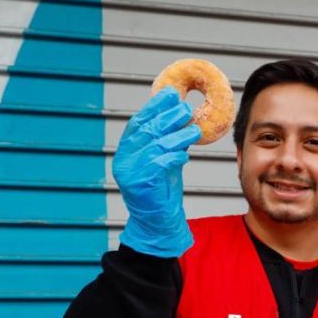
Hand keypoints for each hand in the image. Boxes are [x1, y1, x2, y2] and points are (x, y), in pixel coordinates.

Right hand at [114, 86, 200, 257]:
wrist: (158, 223)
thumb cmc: (162, 191)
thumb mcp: (164, 160)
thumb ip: (167, 140)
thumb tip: (181, 113)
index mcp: (126, 152)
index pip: (137, 123)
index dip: (153, 107)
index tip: (169, 94)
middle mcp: (124, 161)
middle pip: (146, 131)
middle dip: (167, 117)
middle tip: (186, 108)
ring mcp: (130, 174)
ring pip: (155, 146)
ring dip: (177, 135)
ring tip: (194, 129)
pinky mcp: (141, 185)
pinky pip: (159, 164)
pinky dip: (174, 156)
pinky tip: (184, 153)